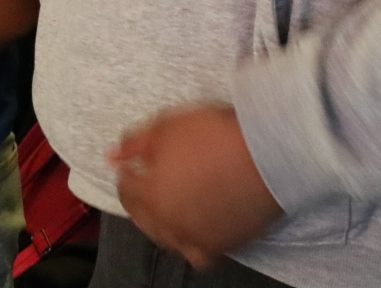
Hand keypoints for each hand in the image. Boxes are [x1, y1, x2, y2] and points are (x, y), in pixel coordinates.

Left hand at [112, 105, 282, 268]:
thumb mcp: (165, 127)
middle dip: (140, 201)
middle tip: (146, 184)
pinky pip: (200, 252)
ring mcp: (199, 239)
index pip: (126, 192)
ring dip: (162, 222)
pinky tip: (194, 225)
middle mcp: (171, 225)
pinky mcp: (227, 246)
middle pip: (144, 218)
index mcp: (150, 197)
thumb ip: (134, 144)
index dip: (127, 176)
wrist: (268, 154)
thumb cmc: (215, 136)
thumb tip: (112, 156)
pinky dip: (192, 241)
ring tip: (168, 204)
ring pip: (169, 239)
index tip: (132, 166)